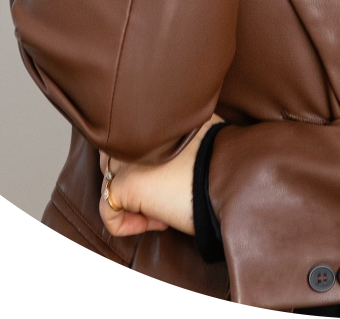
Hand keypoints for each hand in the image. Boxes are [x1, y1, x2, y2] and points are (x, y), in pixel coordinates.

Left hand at [99, 115, 224, 237]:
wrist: (230, 178)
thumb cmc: (224, 160)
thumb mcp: (204, 130)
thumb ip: (183, 130)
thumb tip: (182, 145)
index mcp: (158, 116)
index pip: (130, 134)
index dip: (143, 159)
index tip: (167, 176)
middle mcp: (139, 130)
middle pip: (115, 156)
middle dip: (131, 178)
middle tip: (161, 195)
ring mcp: (130, 156)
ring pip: (110, 181)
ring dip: (131, 200)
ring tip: (160, 210)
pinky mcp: (126, 185)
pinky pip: (108, 210)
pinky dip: (126, 224)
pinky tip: (158, 223)